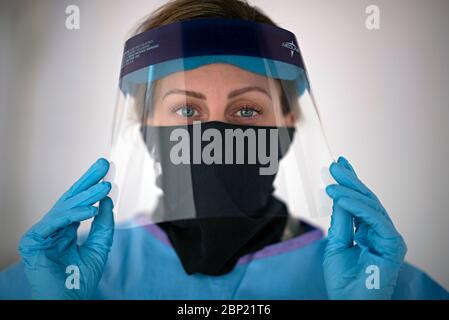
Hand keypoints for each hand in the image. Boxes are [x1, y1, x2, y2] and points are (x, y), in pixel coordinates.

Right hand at [18, 158, 113, 299]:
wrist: (69, 301)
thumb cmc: (80, 279)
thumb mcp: (100, 246)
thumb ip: (104, 223)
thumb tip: (108, 200)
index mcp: (67, 229)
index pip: (80, 202)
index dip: (93, 185)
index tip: (107, 171)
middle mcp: (54, 228)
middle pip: (71, 198)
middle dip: (88, 180)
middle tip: (104, 164)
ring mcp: (42, 234)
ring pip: (65, 208)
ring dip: (87, 196)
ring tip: (105, 187)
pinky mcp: (33, 241)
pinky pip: (54, 223)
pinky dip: (72, 215)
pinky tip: (90, 209)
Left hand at [323, 156, 406, 298]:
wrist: (348, 303)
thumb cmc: (343, 281)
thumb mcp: (335, 243)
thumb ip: (340, 220)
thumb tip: (338, 194)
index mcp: (367, 232)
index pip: (360, 203)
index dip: (350, 184)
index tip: (339, 166)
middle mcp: (379, 233)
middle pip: (367, 201)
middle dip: (351, 181)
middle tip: (336, 166)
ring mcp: (387, 238)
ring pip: (371, 207)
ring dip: (350, 192)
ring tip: (332, 182)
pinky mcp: (393, 245)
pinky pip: (375, 220)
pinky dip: (357, 207)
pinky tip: (341, 198)